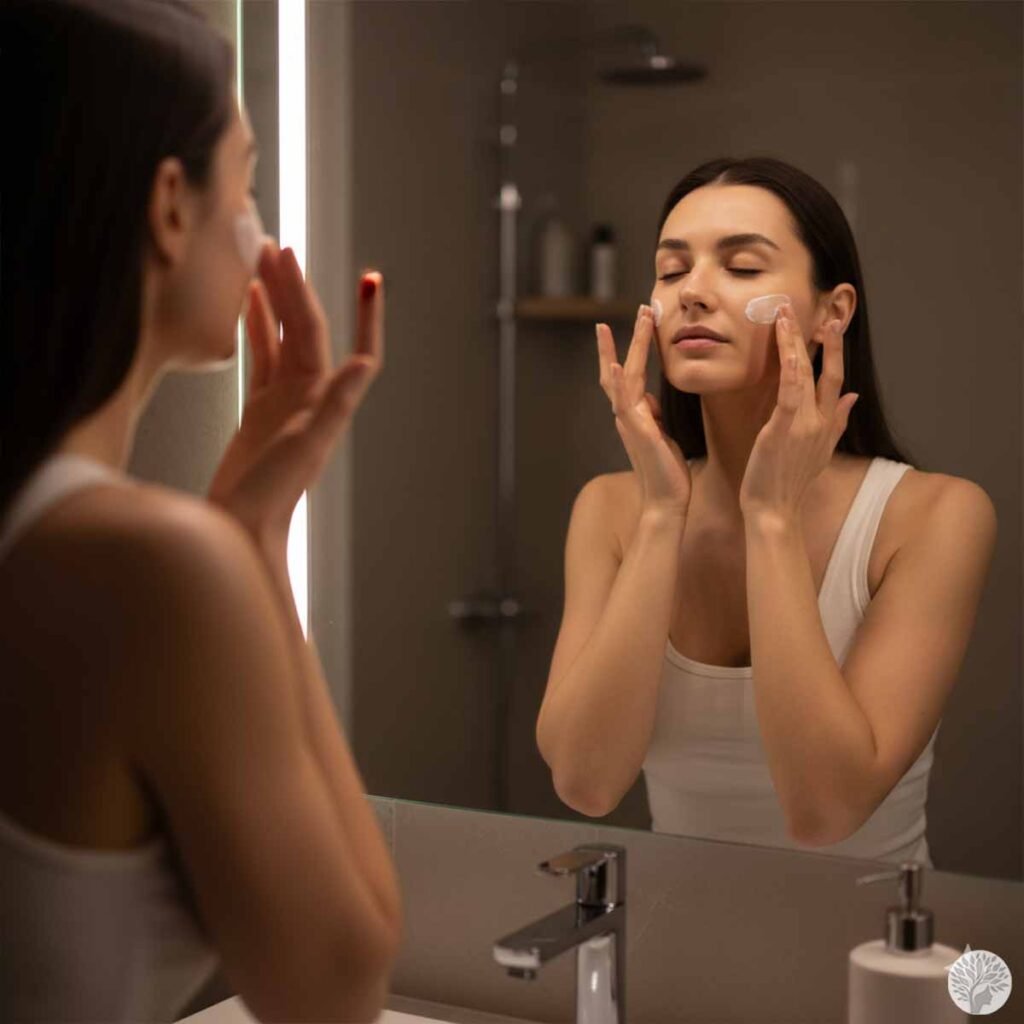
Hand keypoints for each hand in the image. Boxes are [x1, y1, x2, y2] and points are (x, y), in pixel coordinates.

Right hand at [209, 241, 382, 554]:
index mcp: (326, 400)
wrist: (240, 526)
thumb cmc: (273, 493)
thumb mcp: (307, 445)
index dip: (366, 316)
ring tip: (259, 259)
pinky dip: (254, 328)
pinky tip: (246, 303)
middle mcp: (310, 396)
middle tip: (277, 245)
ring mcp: (284, 400)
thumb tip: (365, 362)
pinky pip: (260, 356)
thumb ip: (336, 403)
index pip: (352, 347)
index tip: (373, 279)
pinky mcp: (259, 407)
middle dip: (296, 288)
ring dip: (274, 299)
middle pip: (306, 329)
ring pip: (281, 336)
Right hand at [596, 304, 691, 517]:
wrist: (667, 501)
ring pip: (622, 377)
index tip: (642, 321)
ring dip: (626, 347)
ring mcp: (629, 422)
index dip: (632, 347)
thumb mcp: (663, 435)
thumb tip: (651, 399)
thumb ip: (654, 415)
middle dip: (627, 338)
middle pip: (618, 369)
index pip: (628, 374)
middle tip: (639, 309)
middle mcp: (626, 415)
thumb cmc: (668, 472)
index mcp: (634, 414)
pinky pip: (624, 402)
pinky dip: (617, 382)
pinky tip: (616, 363)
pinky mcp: (637, 432)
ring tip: (635, 321)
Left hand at [738, 303, 857, 522]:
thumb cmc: (789, 483)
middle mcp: (820, 421)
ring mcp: (803, 424)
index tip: (832, 327)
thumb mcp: (821, 452)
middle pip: (824, 371)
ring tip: (787, 316)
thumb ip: (837, 422)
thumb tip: (854, 396)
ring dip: (795, 342)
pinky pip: (789, 392)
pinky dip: (790, 368)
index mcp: (827, 425)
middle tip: (818, 312)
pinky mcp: (783, 428)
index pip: (834, 380)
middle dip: (822, 340)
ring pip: (803, 374)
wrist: (776, 510)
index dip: (835, 352)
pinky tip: (786, 347)